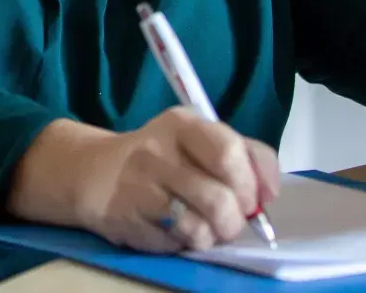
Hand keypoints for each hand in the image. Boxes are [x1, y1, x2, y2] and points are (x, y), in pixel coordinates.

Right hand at [11, 109, 279, 252]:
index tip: (258, 198)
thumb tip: (269, 193)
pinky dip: (189, 242)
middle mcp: (159, 149)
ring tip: (207, 226)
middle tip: (232, 216)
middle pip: (221, 195)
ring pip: (203, 226)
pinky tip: (179, 229)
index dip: (254, 182)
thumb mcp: (197, 139)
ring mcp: (142, 185)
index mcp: (183, 123)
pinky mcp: (131, 218)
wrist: (96, 172)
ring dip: (214, 234)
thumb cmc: (161, 157)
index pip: (231, 151)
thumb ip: (240, 154)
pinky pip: (179, 242)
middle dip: (237, 215)